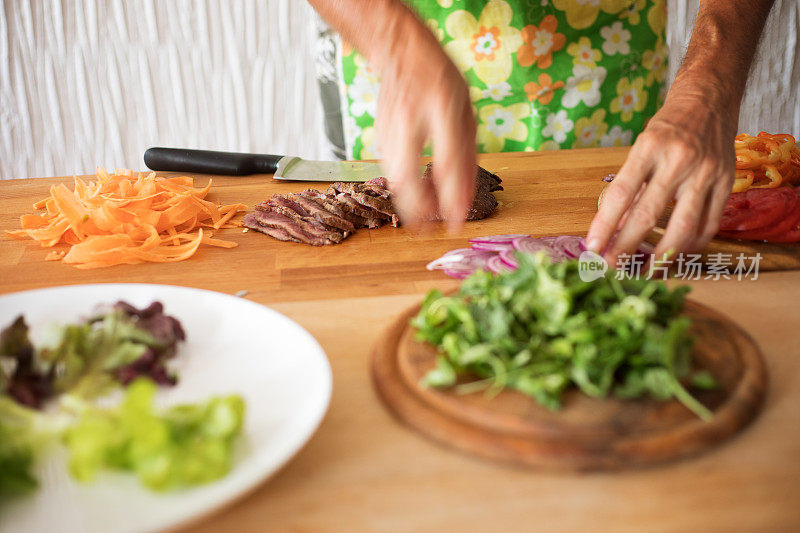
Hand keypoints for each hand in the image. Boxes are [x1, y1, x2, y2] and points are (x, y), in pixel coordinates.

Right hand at [374, 20, 475, 229]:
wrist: (401, 52)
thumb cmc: (441, 81)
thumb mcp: (466, 112)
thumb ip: (466, 156)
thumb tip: (464, 198)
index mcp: (442, 106)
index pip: (446, 161)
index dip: (452, 197)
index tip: (457, 222)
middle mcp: (410, 118)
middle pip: (406, 177)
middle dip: (418, 211)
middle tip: (431, 231)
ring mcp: (389, 127)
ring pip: (394, 178)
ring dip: (411, 203)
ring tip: (428, 215)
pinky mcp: (379, 134)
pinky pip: (390, 169)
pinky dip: (404, 188)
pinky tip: (418, 193)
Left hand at [586, 90, 737, 264]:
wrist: (709, 100)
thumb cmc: (667, 128)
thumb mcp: (641, 147)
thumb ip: (632, 185)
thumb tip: (614, 228)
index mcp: (649, 147)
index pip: (621, 194)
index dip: (604, 225)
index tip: (592, 248)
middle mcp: (678, 160)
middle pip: (648, 215)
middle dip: (626, 247)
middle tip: (611, 268)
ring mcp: (706, 172)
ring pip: (683, 227)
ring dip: (661, 257)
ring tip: (644, 273)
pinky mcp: (727, 182)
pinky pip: (709, 224)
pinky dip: (692, 245)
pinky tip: (677, 256)